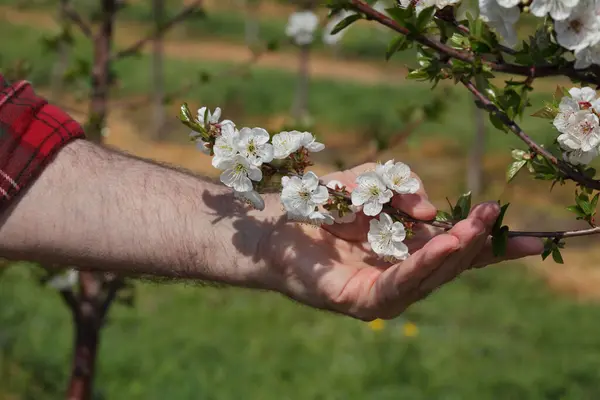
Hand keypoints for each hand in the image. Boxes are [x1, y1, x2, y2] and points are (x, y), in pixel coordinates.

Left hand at [260, 163, 542, 320]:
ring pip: (429, 276)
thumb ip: (398, 188)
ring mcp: (382, 293)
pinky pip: (397, 284)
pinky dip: (421, 265)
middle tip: (496, 216)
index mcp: (407, 250)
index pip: (456, 249)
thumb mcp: (364, 182)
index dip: (491, 243)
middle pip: (449, 265)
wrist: (270, 223)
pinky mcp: (360, 302)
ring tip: (476, 229)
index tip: (532, 237)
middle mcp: (399, 274)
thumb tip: (430, 209)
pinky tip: (441, 246)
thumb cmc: (319, 203)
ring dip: (454, 251)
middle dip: (476, 242)